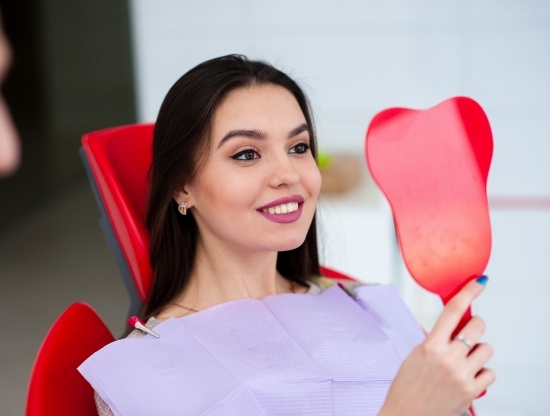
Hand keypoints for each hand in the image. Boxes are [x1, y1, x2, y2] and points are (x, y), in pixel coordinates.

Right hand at [378, 277, 495, 415]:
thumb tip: (453, 325)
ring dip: (478, 352)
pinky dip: (481, 373)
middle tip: (466, 334)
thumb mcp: (415, 356)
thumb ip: (435, 340)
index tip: (479, 282)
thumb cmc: (407, 387)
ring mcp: (462, 375)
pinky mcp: (472, 391)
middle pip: (477, 327)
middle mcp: (448, 358)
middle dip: (474, 327)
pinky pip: (490, 372)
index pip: (453, 310)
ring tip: (463, 361)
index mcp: (430, 346)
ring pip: (487, 348)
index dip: (468, 292)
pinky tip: (467, 377)